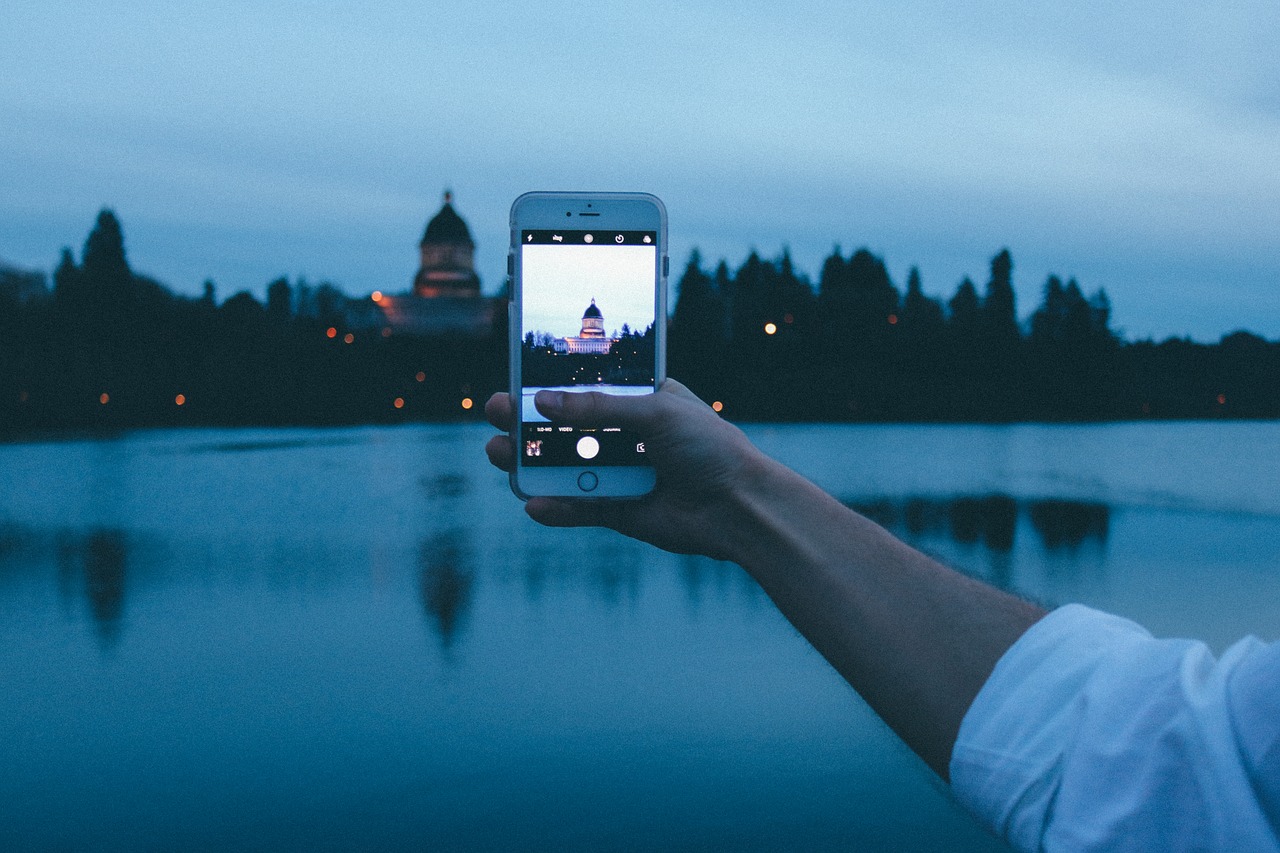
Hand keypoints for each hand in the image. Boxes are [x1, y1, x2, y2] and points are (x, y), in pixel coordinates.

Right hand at [484, 380, 769, 560]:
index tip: (516, 376)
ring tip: (498, 455)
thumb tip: (542, 402)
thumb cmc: (710, 448)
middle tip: (495, 413)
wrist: (740, 507)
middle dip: (528, 422)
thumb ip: (597, 408)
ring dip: (531, 463)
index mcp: (640, 399)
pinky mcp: (620, 510)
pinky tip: (534, 504)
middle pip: (566, 426)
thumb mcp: (655, 413)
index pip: (587, 386)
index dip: (551, 383)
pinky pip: (580, 507)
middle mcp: (627, 434)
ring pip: (565, 467)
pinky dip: (556, 507)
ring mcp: (621, 472)